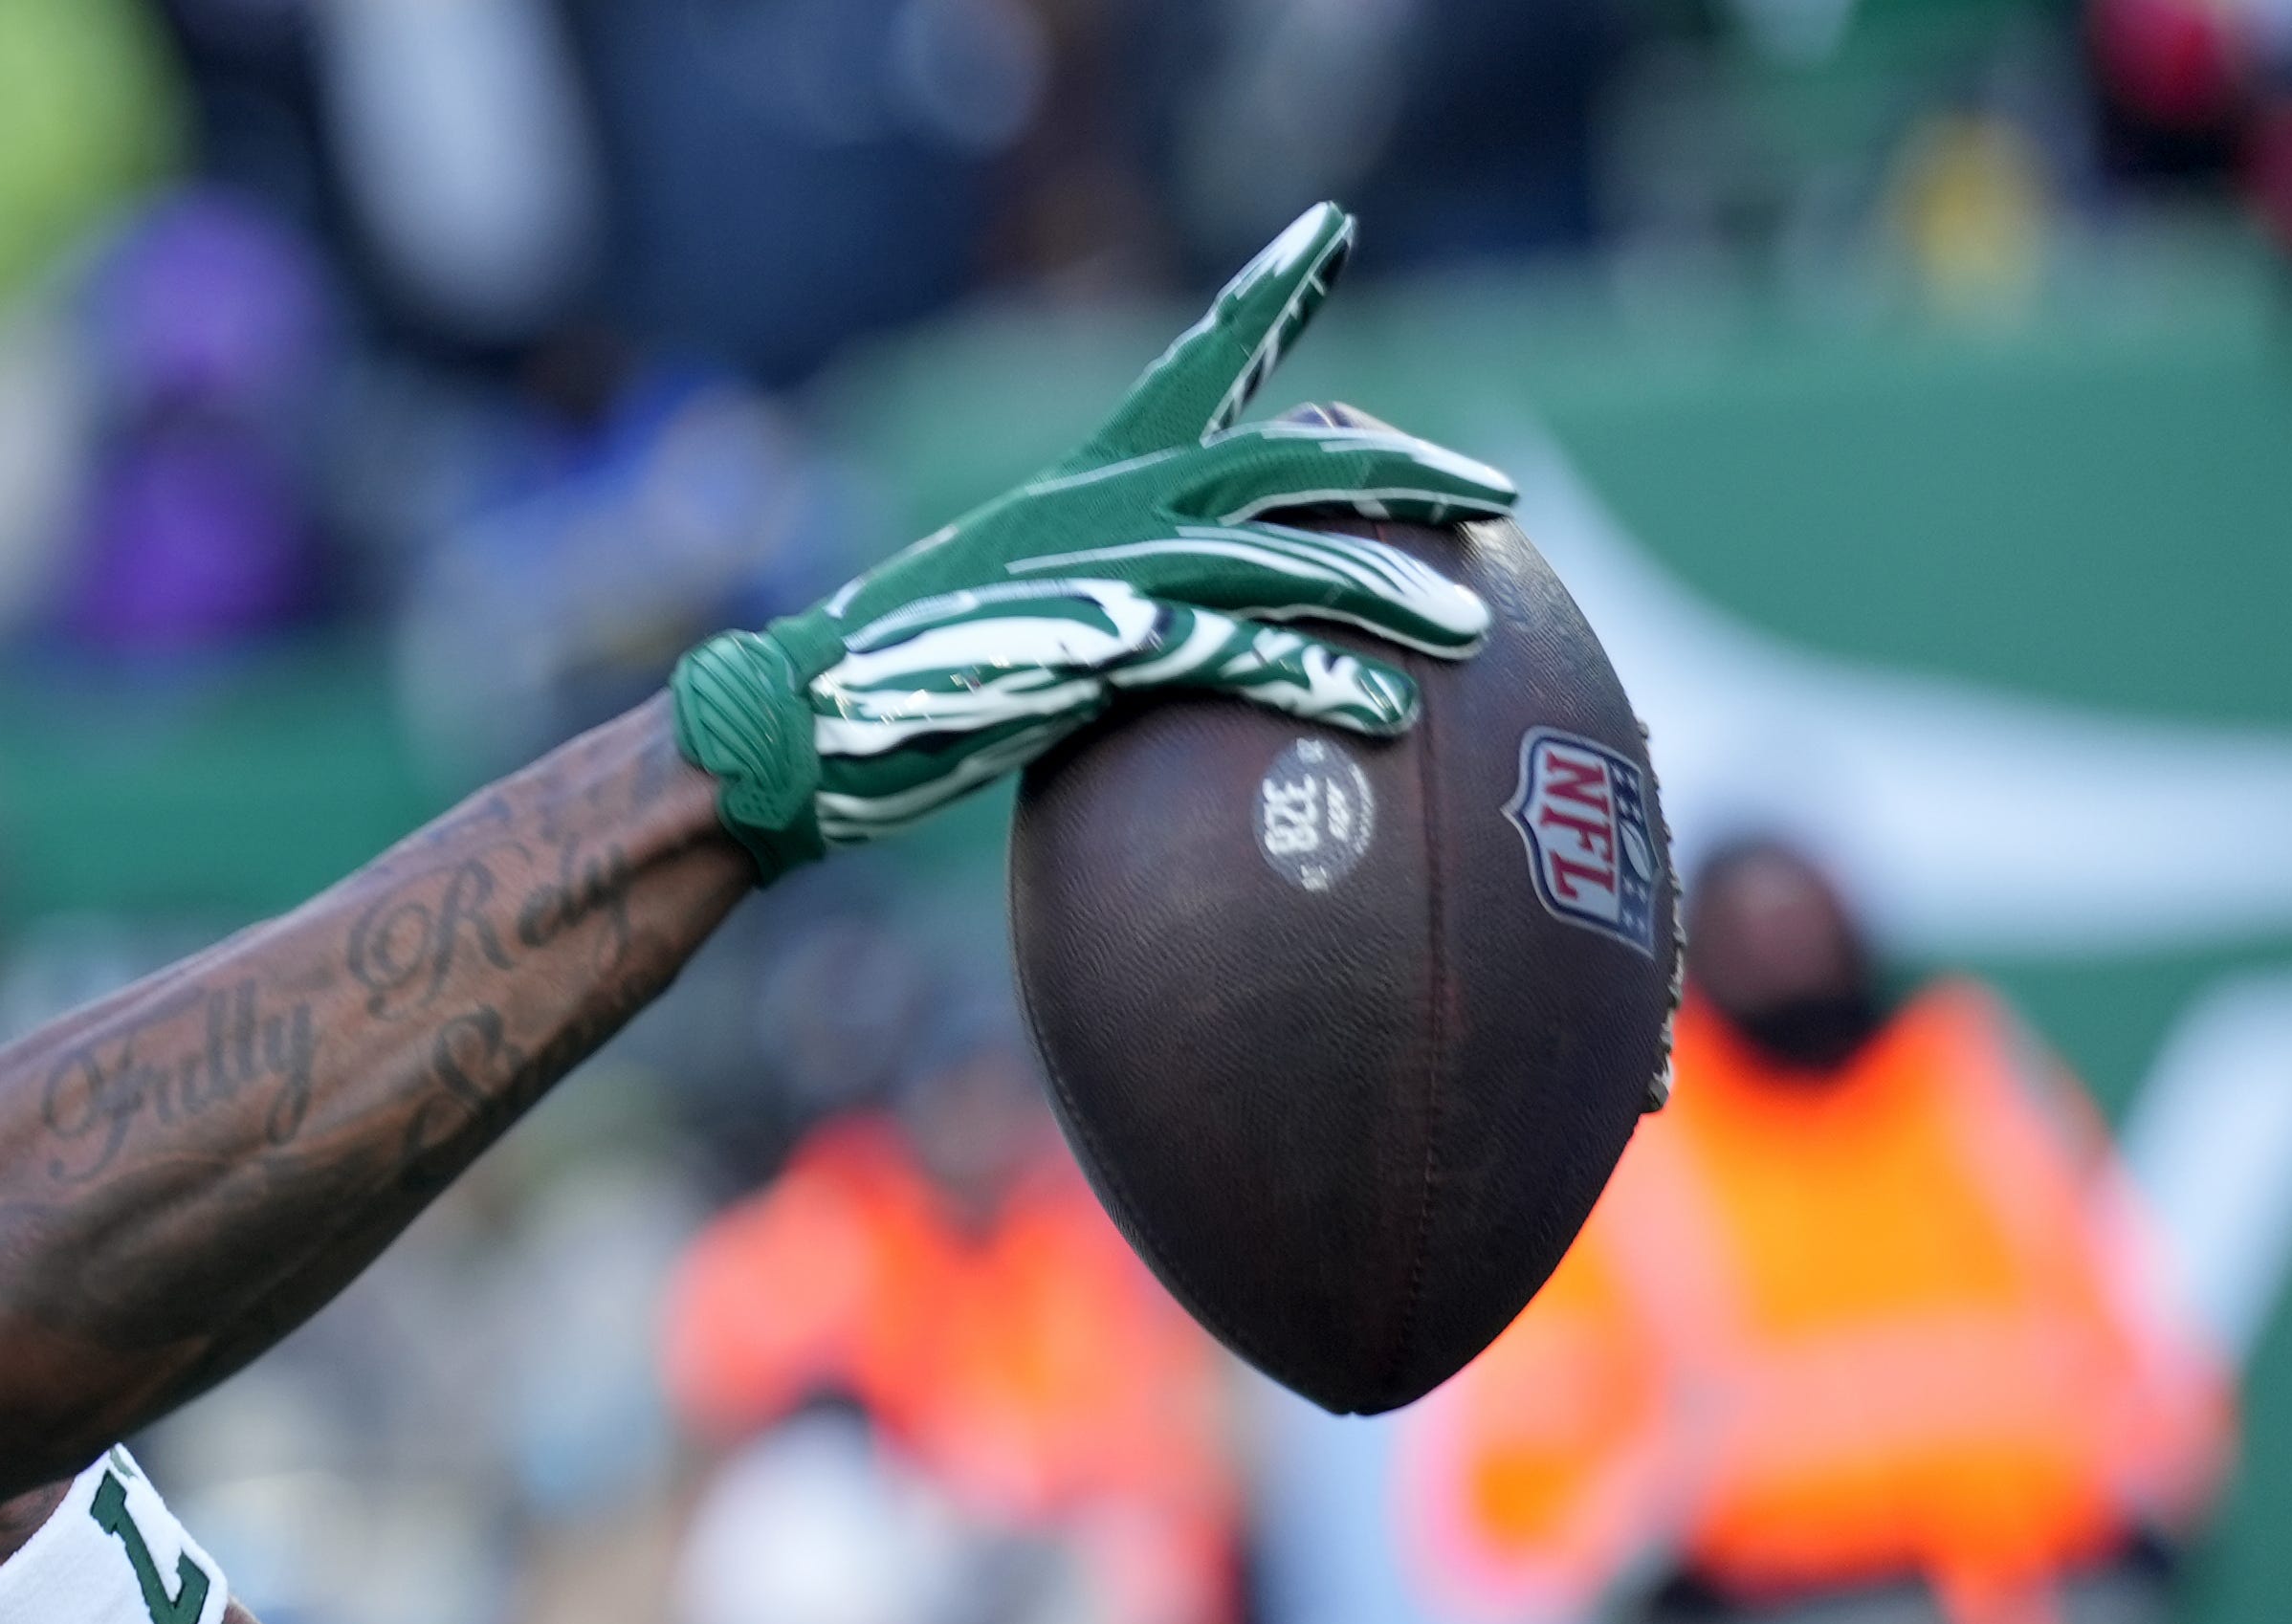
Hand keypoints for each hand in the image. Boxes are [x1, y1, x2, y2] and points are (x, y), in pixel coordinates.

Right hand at [673, 202, 1517, 874]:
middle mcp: (1107, 507)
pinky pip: (1236, 659)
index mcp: (1086, 482)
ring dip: (1386, 590)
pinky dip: (1315, 678)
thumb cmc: (895, 686)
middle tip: (1491, 491)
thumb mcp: (1006, 616)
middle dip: (1401, 472)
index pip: (1195, 361)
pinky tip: (1382, 709)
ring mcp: (1106, 575)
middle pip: (1288, 463)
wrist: (799, 726)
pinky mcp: (1098, 652)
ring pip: (1283, 560)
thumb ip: (1093, 608)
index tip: (1332, 230)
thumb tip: (1148, 644)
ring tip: (1471, 626)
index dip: (1270, 294)